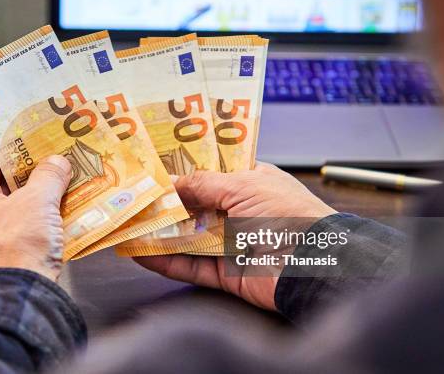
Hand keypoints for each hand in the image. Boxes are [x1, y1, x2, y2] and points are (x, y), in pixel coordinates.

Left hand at [0, 145, 71, 281]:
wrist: (13, 300)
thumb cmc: (13, 250)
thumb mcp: (38, 201)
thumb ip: (49, 175)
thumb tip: (56, 163)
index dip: (13, 145)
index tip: (36, 140)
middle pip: (0, 183)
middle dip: (30, 175)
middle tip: (55, 166)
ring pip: (8, 210)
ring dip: (34, 202)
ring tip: (61, 192)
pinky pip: (13, 233)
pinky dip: (32, 226)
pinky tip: (55, 223)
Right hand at [135, 163, 335, 310]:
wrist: (315, 265)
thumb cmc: (288, 215)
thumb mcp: (244, 186)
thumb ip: (203, 183)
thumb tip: (170, 183)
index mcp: (250, 184)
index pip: (209, 175)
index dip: (182, 172)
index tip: (152, 170)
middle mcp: (239, 212)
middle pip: (193, 207)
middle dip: (164, 205)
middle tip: (132, 199)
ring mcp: (231, 244)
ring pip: (187, 238)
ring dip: (159, 234)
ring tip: (128, 226)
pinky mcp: (226, 274)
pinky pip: (190, 266)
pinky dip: (165, 262)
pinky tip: (141, 253)